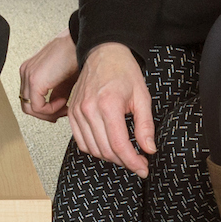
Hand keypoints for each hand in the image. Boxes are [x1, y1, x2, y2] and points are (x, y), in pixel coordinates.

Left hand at [18, 32, 79, 120]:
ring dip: (48, 113)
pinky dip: (51, 109)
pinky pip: (37, 107)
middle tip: (61, 114)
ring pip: (29, 108)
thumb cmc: (75, 56)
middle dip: (45, 114)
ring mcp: (28, 75)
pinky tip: (63, 101)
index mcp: (30, 71)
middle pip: (26, 105)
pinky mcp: (35, 80)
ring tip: (64, 107)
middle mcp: (26, 72)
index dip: (45, 110)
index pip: (29, 99)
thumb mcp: (64, 81)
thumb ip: (56, 95)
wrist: (80, 43)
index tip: (60, 110)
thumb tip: (54, 109)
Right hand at [67, 43, 155, 177]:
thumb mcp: (142, 96)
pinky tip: (107, 146)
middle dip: (124, 162)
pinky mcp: (72, 112)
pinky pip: (81, 141)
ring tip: (125, 155)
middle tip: (138, 162)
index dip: (133, 162)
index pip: (119, 145)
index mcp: (108, 104)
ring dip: (110, 157)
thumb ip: (145, 125)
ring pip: (92, 149)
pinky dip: (94, 149)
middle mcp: (89, 109)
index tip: (143, 169)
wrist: (104, 52)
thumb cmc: (124, 71)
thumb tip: (149, 149)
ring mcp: (77, 111)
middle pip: (105, 150)